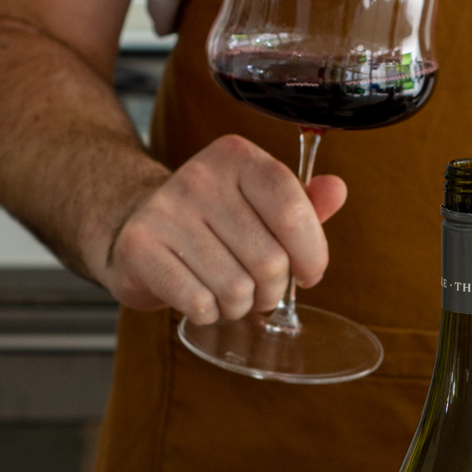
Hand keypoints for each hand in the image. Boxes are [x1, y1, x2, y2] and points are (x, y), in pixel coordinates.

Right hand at [101, 134, 347, 322]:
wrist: (134, 222)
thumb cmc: (213, 220)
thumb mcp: (260, 203)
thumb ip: (303, 203)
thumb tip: (337, 190)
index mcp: (237, 158)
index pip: (292, 212)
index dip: (311, 254)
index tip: (308, 272)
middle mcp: (200, 177)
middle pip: (269, 260)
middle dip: (274, 289)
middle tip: (261, 287)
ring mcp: (165, 210)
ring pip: (236, 289)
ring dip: (240, 305)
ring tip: (228, 291)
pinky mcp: (139, 246)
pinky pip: (199, 303)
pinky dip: (208, 313)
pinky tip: (200, 298)